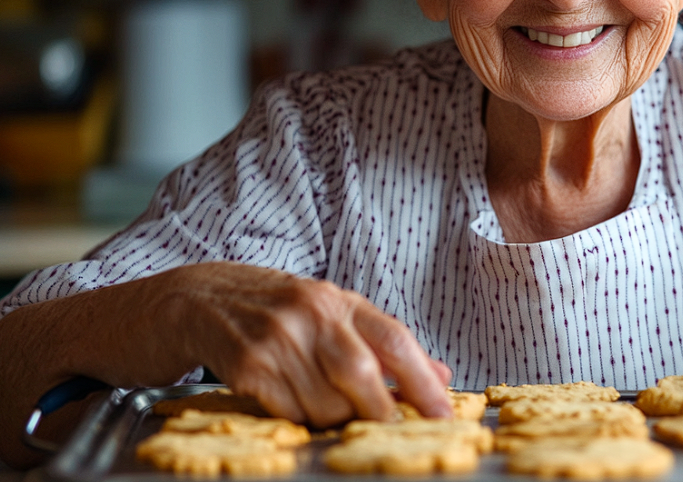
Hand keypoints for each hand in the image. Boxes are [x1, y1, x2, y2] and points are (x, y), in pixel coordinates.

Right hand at [178, 262, 452, 426]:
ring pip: (326, 403)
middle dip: (380, 411)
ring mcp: (276, 337)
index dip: (425, 382)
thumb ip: (380, 343)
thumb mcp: (327, 313)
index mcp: (338, 299)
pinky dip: (298, 420)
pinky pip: (287, 411)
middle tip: (385, 429)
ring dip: (333, 419)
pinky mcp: (243, 364)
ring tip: (319, 405)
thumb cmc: (267, 309)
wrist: (190, 300)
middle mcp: (311, 312)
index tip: (446, 416)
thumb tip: (439, 373)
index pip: (395, 340)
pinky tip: (288, 402)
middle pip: (363, 374)